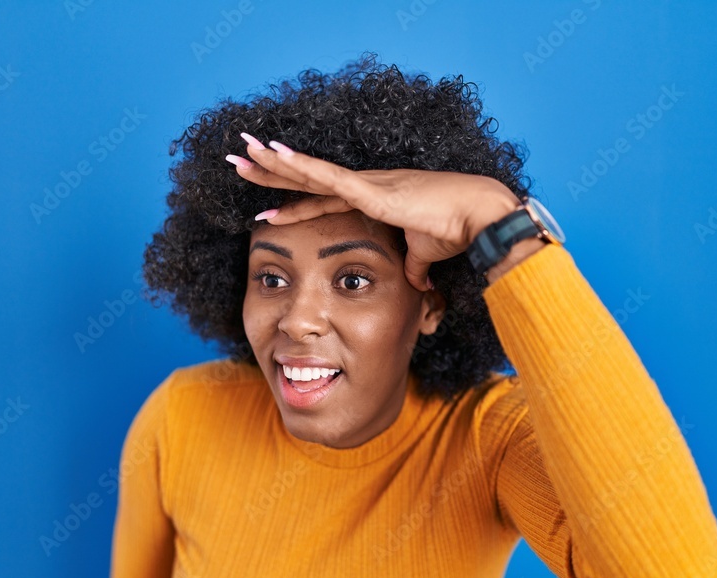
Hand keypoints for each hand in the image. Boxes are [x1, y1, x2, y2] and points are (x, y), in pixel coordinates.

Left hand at [225, 133, 519, 291]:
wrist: (479, 216)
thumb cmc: (456, 231)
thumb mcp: (424, 255)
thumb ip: (414, 267)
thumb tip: (416, 285)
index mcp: (373, 198)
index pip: (322, 198)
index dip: (293, 200)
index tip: (265, 206)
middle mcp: (364, 185)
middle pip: (306, 178)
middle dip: (270, 171)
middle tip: (238, 160)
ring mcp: (365, 184)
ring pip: (309, 172)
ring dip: (273, 164)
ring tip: (242, 152)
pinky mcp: (371, 190)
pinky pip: (327, 178)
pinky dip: (300, 167)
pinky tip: (275, 156)